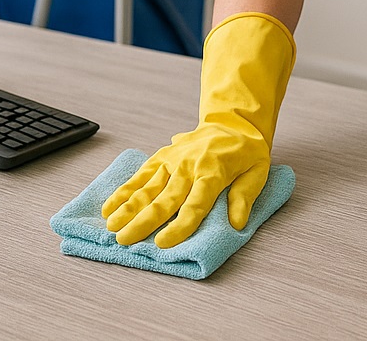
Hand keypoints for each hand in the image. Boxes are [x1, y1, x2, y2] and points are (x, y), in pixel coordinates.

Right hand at [102, 12, 294, 246]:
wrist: (233, 121)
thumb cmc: (246, 153)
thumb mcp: (257, 173)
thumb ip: (245, 197)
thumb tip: (236, 224)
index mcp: (213, 173)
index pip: (194, 205)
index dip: (178, 227)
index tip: (162, 244)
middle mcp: (189, 167)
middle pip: (164, 199)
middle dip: (142, 221)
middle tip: (123, 240)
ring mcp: (173, 161)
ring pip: (147, 188)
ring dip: (127, 208)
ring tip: (111, 226)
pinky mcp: (162, 156)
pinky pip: (141, 175)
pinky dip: (124, 190)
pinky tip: (109, 206)